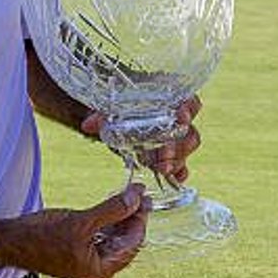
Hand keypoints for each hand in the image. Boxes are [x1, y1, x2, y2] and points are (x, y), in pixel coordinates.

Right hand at [0, 184, 149, 277]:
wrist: (10, 241)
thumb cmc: (41, 237)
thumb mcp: (81, 221)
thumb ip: (112, 210)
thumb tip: (136, 198)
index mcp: (100, 271)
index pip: (131, 245)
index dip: (139, 220)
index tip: (143, 197)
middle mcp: (97, 269)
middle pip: (124, 241)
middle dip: (131, 217)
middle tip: (139, 193)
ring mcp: (87, 260)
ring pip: (112, 236)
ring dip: (120, 216)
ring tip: (128, 194)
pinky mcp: (78, 249)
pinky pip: (99, 235)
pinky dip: (106, 220)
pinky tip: (112, 203)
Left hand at [79, 96, 202, 184]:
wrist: (117, 116)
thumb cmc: (120, 105)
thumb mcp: (111, 108)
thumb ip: (103, 115)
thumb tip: (88, 125)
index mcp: (171, 99)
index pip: (189, 103)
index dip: (188, 110)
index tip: (180, 117)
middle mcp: (178, 119)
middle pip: (189, 132)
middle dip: (179, 146)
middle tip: (165, 157)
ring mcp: (176, 138)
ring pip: (187, 148)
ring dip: (177, 160)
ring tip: (162, 169)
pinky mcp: (172, 154)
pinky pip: (182, 164)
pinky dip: (179, 172)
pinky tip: (173, 178)